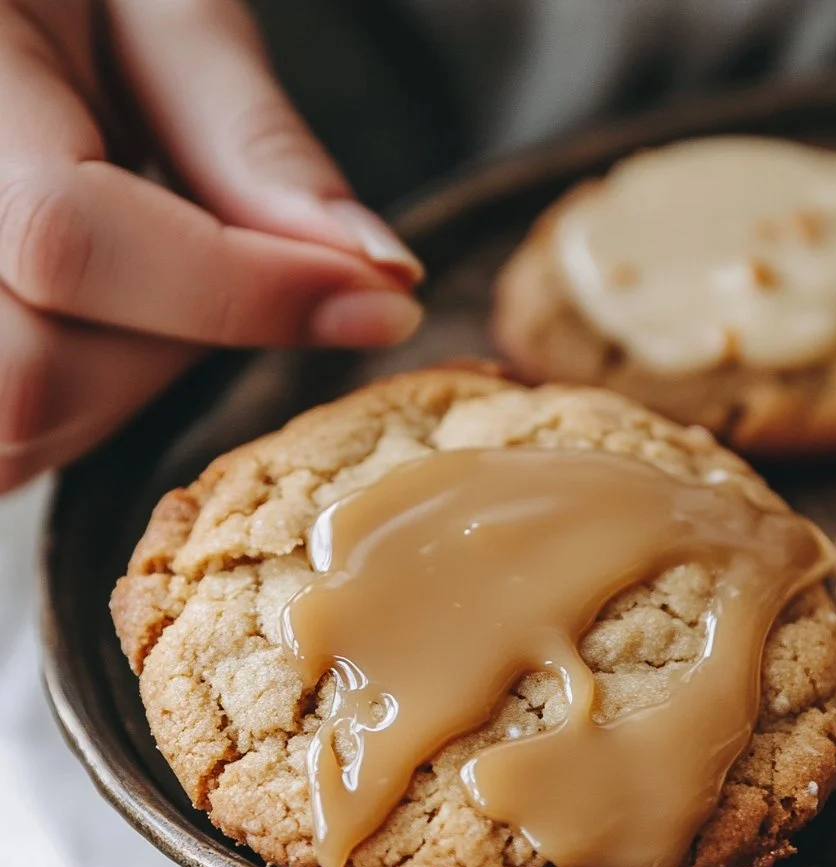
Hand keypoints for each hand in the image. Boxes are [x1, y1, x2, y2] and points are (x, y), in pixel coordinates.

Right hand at [0, 0, 424, 493]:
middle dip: (168, 356)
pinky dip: (78, 411)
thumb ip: (253, 144)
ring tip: (145, 291)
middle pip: (28, 377)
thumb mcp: (167, 13)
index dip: (246, 293)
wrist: (11, 13)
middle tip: (221, 279)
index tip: (382, 301)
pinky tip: (104, 326)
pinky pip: (6, 437)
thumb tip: (379, 271)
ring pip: (13, 433)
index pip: (68, 238)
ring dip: (121, 392)